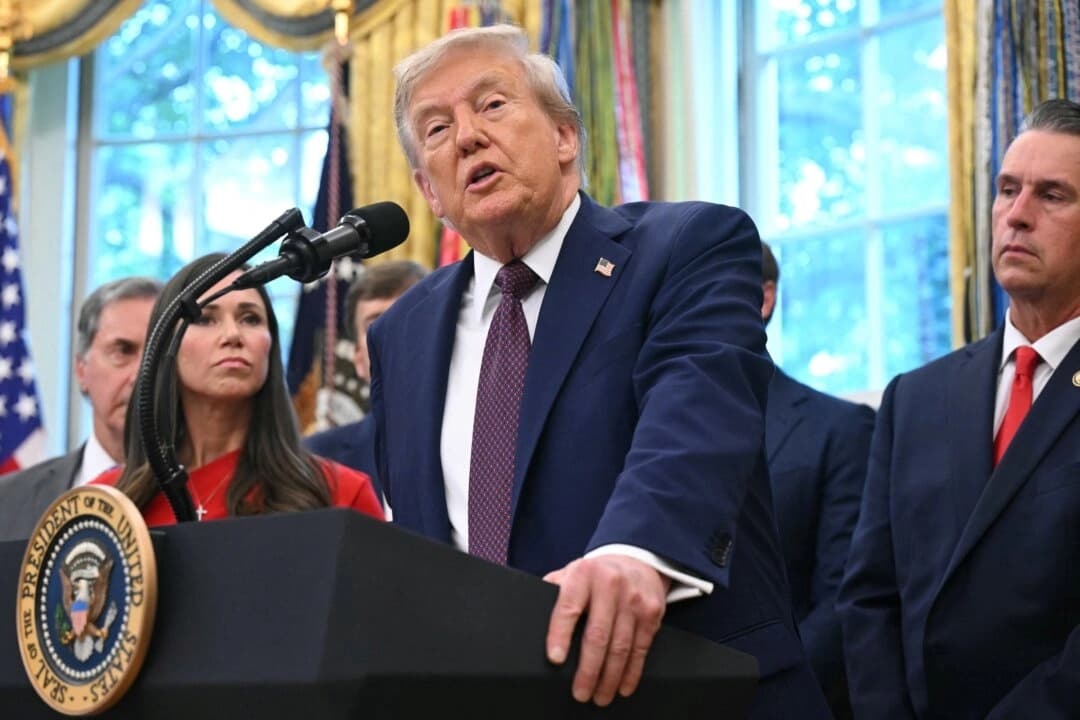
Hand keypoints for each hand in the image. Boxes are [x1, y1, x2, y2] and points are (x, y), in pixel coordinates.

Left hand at [543, 554, 669, 705]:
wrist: (636, 561)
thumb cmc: (595, 574)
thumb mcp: (571, 572)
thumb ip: (553, 589)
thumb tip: (531, 615)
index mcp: (583, 574)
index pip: (568, 607)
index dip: (560, 635)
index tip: (555, 659)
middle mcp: (610, 585)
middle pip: (597, 635)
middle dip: (588, 669)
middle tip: (580, 692)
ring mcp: (633, 599)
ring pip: (621, 646)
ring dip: (609, 677)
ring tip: (599, 696)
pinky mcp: (651, 613)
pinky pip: (640, 648)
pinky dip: (631, 672)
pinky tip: (622, 686)